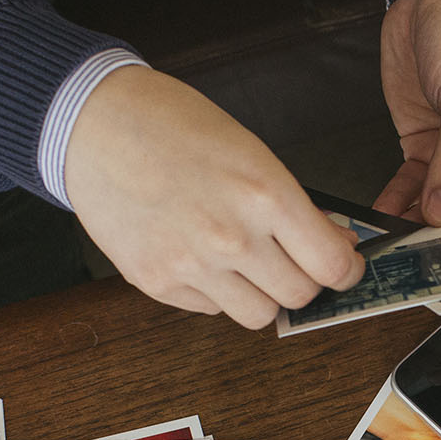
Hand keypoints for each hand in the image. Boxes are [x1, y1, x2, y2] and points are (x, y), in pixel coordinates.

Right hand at [64, 66, 363, 327]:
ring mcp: (192, 266)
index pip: (331, 265)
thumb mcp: (250, 151)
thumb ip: (291, 204)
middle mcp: (232, 238)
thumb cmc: (172, 125)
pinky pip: (209, 309)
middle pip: (299, 296)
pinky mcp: (156, 283)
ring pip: (257, 315)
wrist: (94, 124)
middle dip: (304, 280)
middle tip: (293, 262)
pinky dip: (215, 292)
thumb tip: (331, 243)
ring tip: (246, 264)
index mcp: (265, 195)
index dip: (346, 271)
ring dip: (261, 295)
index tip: (343, 267)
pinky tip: (200, 255)